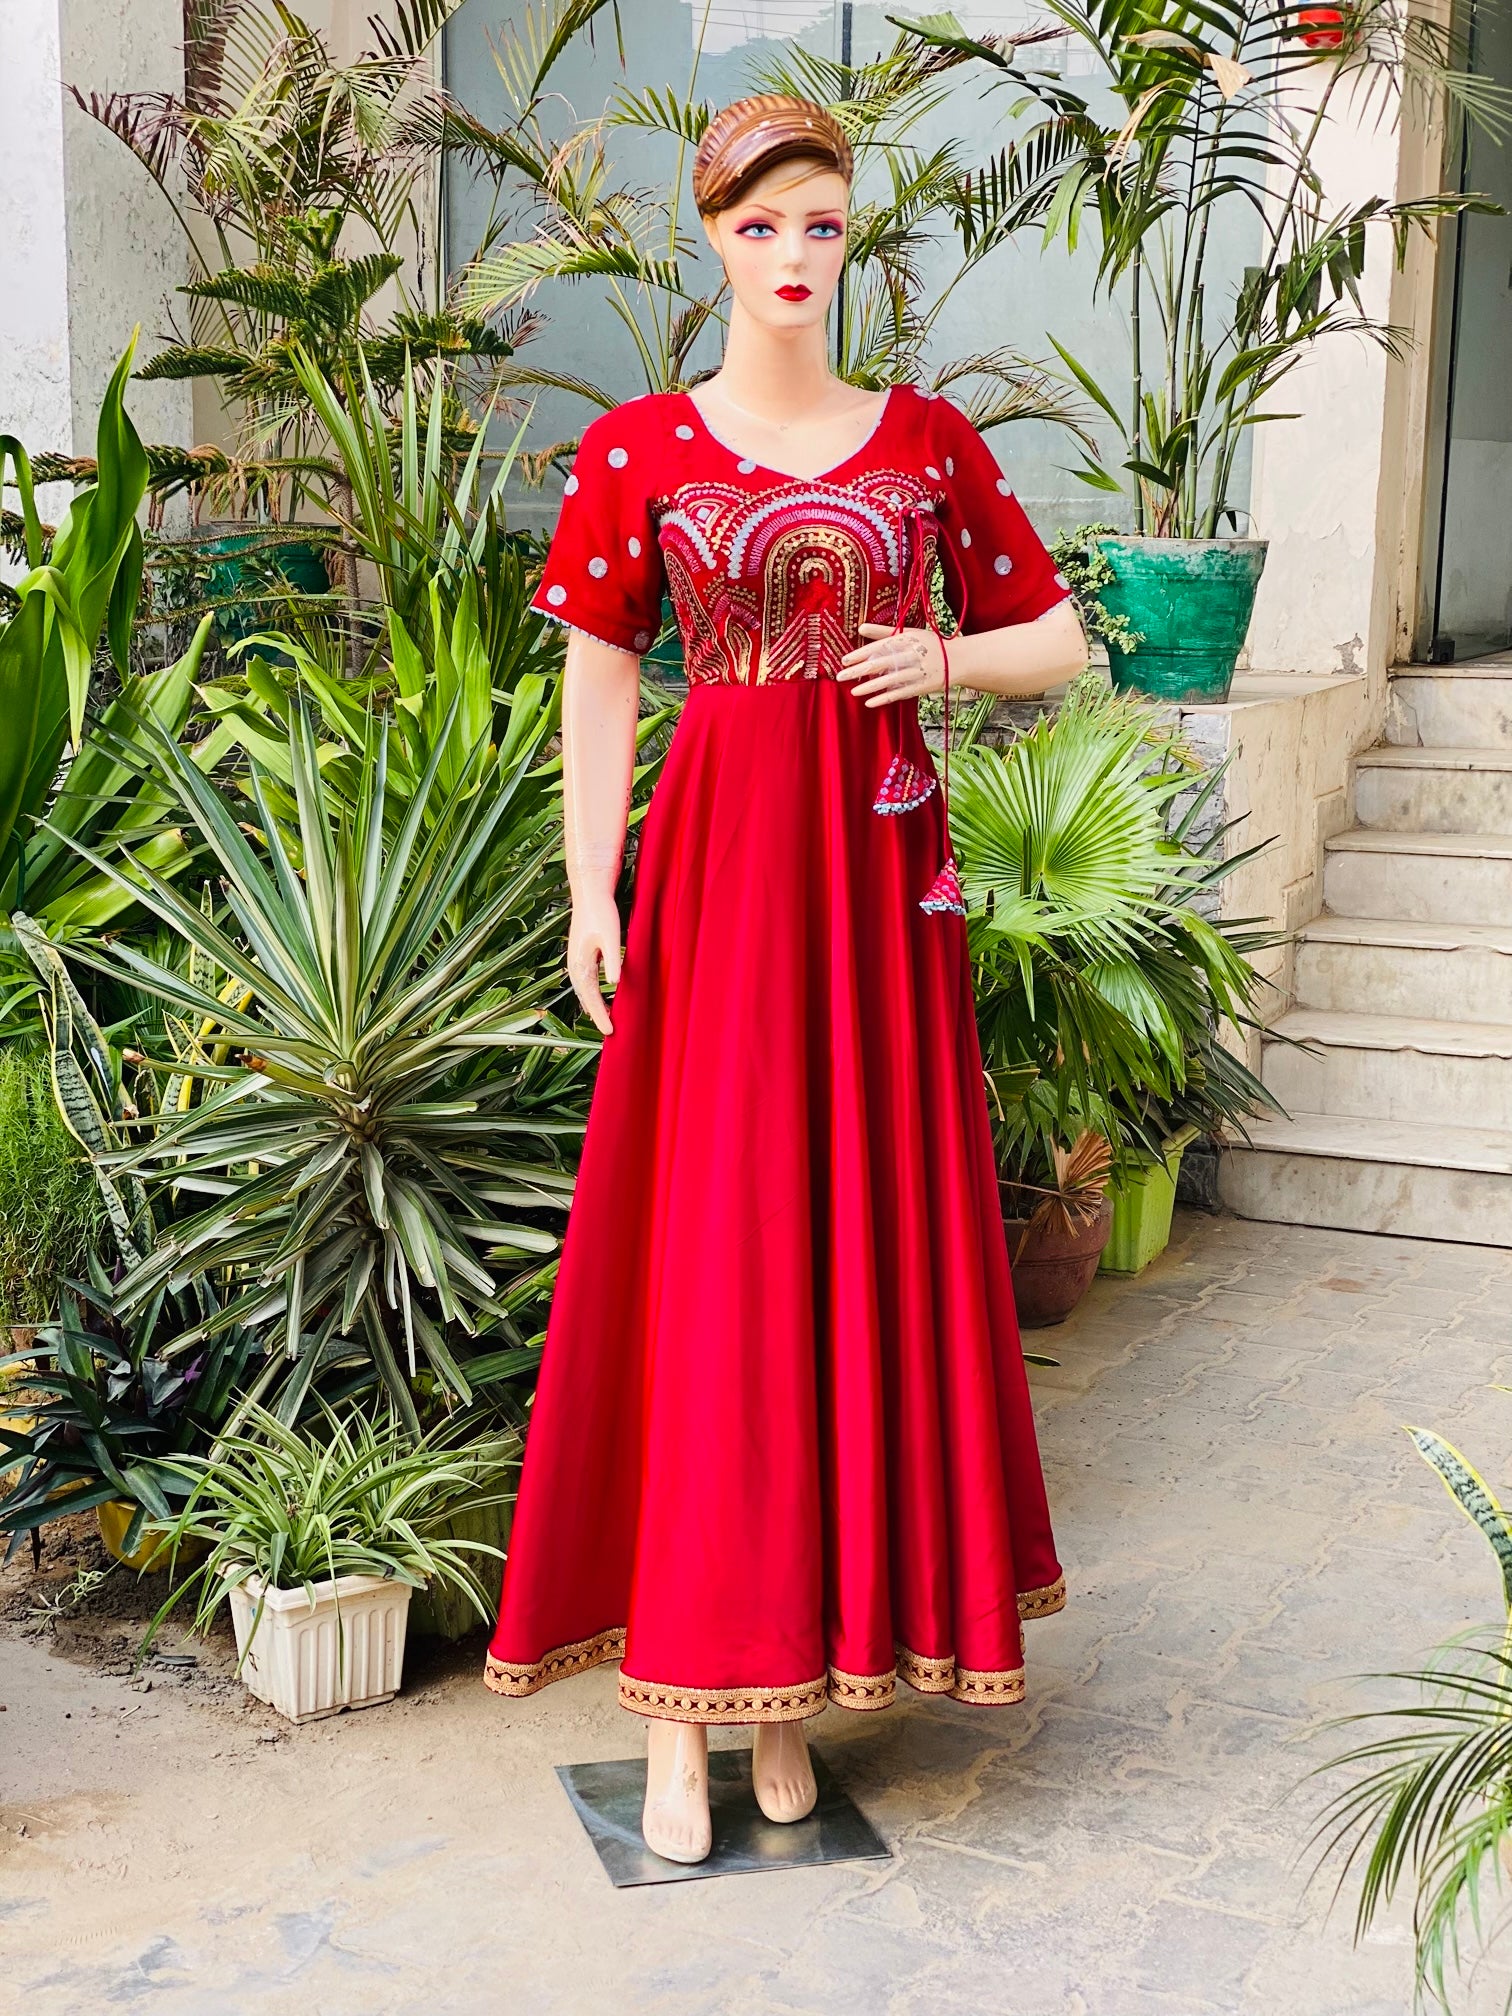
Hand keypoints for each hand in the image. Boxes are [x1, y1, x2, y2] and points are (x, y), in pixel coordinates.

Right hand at [567, 892, 621, 1035]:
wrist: (590, 892)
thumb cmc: (601, 912)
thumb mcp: (611, 937)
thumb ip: (613, 961)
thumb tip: (613, 985)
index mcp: (580, 964)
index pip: (591, 998)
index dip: (601, 1016)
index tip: (610, 1032)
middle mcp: (574, 965)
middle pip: (585, 998)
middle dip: (596, 1015)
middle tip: (610, 1033)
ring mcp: (576, 960)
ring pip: (584, 991)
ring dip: (594, 1005)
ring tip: (606, 1020)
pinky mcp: (581, 954)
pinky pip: (586, 981)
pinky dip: (592, 993)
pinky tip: (601, 996)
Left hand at [837, 625, 945, 705]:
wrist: (959, 659)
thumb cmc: (930, 644)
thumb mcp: (909, 633)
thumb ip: (883, 632)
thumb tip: (860, 627)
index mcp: (907, 639)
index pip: (880, 647)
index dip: (861, 654)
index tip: (844, 660)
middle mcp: (912, 654)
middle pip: (882, 663)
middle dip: (860, 670)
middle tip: (841, 676)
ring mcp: (918, 671)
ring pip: (890, 680)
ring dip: (870, 687)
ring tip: (853, 692)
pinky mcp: (922, 686)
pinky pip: (901, 693)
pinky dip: (885, 698)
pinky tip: (870, 702)